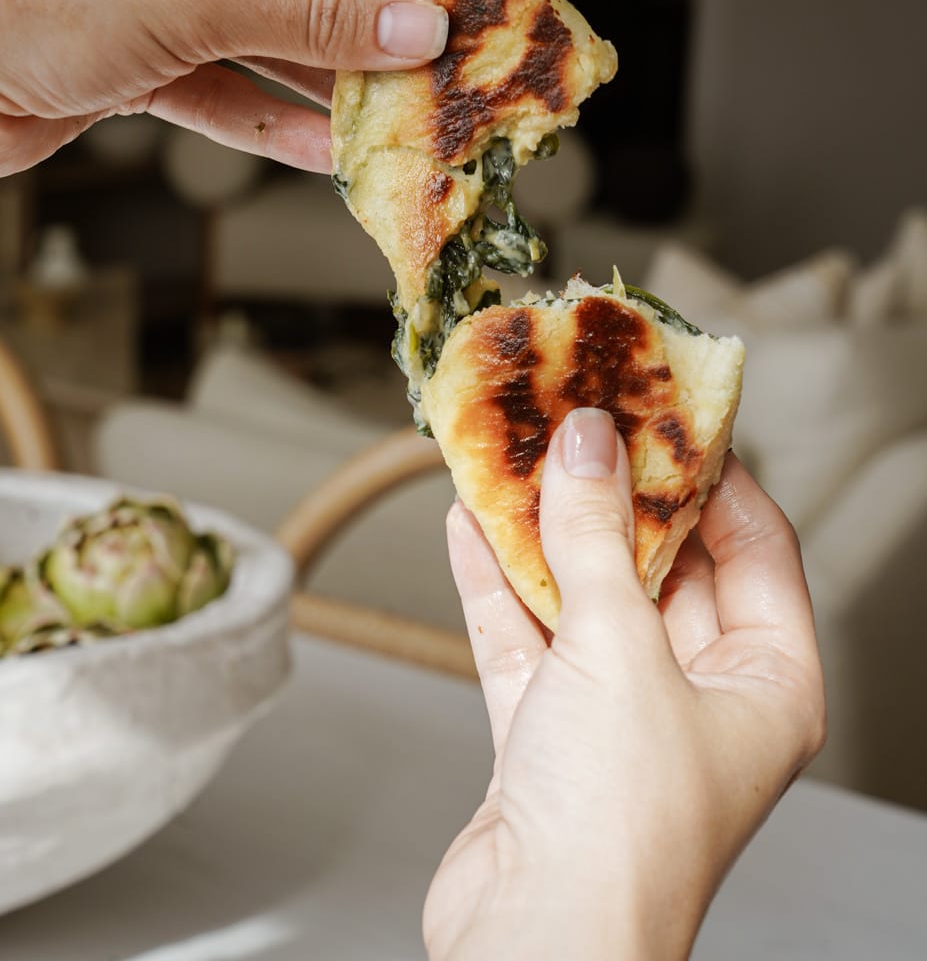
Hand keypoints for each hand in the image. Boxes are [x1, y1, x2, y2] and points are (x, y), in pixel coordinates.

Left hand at [0, 0, 451, 176]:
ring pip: (283, 39)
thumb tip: (415, 26)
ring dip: (338, 85)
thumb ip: (306, 22)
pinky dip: (278, 124)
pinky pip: (237, 91)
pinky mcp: (153, 61)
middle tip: (450, 64)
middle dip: (381, 21)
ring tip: (403, 121)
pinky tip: (331, 154)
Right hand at [424, 408, 825, 959]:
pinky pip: (528, 637)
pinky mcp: (550, 733)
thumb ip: (596, 538)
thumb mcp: (617, 650)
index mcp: (765, 681)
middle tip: (578, 423)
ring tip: (515, 455)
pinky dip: (498, 582)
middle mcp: (699, 696)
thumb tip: (587, 445)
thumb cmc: (619, 827)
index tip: (662, 414)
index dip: (710, 475)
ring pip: (585, 597)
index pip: (753, 546)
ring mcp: (621, 714)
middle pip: (660, 566)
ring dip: (545, 531)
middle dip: (613, 495)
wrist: (531, 944)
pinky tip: (469, 523)